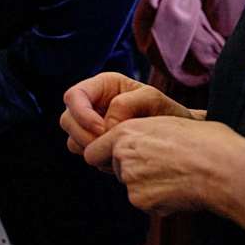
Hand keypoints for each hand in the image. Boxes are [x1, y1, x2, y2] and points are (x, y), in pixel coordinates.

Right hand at [60, 72, 194, 156]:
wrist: (177, 137)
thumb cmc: (167, 112)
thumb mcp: (153, 99)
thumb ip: (127, 104)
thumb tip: (105, 125)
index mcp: (103, 86)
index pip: (73, 96)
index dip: (82, 114)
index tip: (102, 130)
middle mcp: (92, 105)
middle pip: (67, 120)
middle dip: (84, 136)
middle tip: (108, 146)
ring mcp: (91, 126)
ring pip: (72, 140)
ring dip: (91, 149)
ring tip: (117, 152)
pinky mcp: (96, 145)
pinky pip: (84, 153)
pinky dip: (97, 158)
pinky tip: (117, 158)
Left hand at [82, 115, 244, 216]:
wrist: (226, 168)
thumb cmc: (207, 142)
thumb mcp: (168, 125)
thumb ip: (143, 136)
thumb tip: (130, 146)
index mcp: (126, 132)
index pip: (93, 152)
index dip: (106, 157)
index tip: (119, 159)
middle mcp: (122, 157)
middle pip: (116, 170)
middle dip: (134, 171)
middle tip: (166, 166)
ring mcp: (131, 181)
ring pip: (132, 187)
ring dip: (149, 186)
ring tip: (179, 176)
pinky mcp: (142, 202)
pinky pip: (147, 203)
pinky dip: (160, 200)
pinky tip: (182, 190)